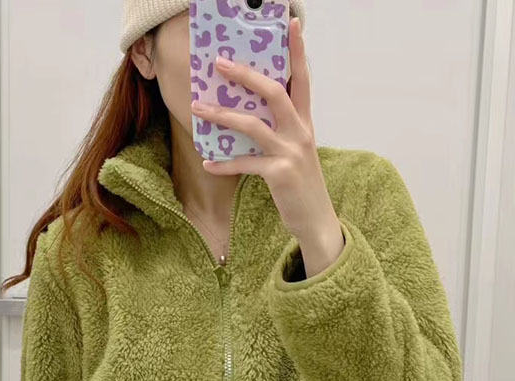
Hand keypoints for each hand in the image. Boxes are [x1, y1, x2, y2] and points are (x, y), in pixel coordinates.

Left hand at [190, 17, 343, 275]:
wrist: (316, 221)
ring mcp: (290, 153)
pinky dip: (224, 163)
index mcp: (305, 124)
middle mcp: (300, 133)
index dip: (297, 52)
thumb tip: (247, 116)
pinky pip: (245, 164)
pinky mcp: (279, 175)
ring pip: (252, 125)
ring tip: (198, 109)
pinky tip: (208, 163)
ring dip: (221, 116)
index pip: (302, 80)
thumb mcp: (295, 153)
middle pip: (273, 92)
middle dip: (245, 74)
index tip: (291, 24)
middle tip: (219, 62)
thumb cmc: (301, 186)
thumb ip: (279, 132)